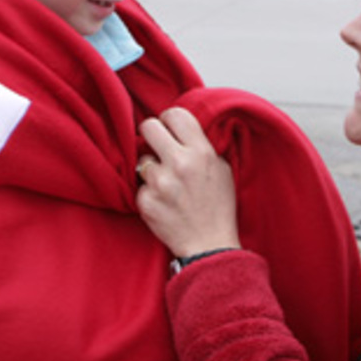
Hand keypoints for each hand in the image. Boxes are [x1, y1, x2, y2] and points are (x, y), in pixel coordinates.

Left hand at [137, 107, 239, 257]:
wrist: (209, 245)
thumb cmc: (217, 207)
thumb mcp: (222, 169)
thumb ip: (202, 146)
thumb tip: (181, 129)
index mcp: (201, 152)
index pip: (174, 114)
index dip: (169, 120)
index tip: (169, 129)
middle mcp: (179, 164)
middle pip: (148, 127)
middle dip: (151, 135)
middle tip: (157, 147)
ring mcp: (160, 183)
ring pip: (142, 159)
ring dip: (150, 169)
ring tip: (166, 184)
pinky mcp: (145, 202)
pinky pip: (139, 186)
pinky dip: (148, 192)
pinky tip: (163, 202)